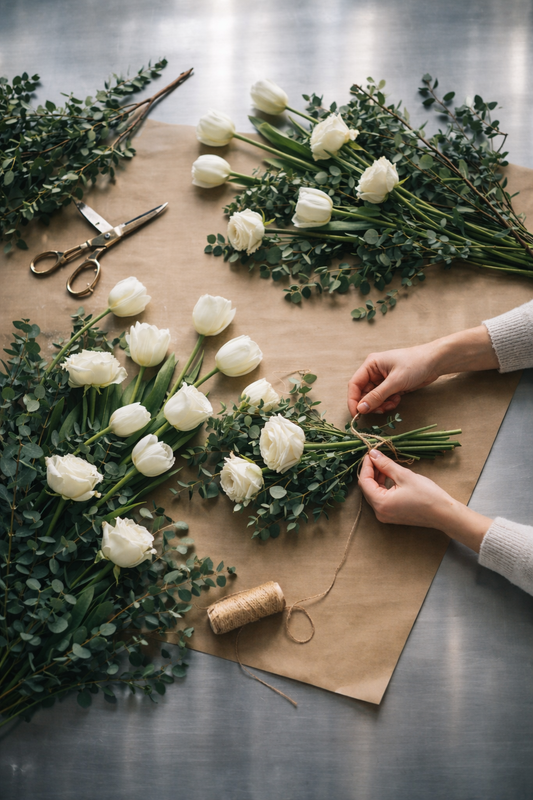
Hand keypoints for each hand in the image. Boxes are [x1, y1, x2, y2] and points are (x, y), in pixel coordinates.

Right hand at [348, 342, 439, 416]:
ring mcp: (382, 379)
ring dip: (381, 404)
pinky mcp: (391, 385)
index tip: (356, 415)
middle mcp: (374, 372)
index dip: (353, 401)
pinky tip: (397, 399)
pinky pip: (383, 398)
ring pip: (374, 398)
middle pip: (363, 393)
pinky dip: (388, 402)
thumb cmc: (415, 365)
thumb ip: (377, 396)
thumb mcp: (395, 382)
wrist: (436, 362)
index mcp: (370, 365)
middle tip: (380, 410)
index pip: (354, 385)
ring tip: (392, 403)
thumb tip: (361, 409)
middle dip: (371, 404)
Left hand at [359, 450, 492, 552]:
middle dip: (371, 471)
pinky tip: (389, 475)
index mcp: (380, 503)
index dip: (366, 465)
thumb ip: (386, 465)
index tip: (371, 453)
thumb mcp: (404, 476)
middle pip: (367, 488)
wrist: (445, 514)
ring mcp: (386, 515)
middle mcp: (379, 512)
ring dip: (377, 478)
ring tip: (384, 464)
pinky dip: (383, 486)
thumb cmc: (427, 495)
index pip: (364, 482)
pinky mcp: (392, 515)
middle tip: (377, 456)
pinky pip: (382, 498)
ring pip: (374, 492)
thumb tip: (373, 454)